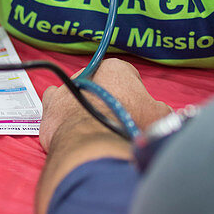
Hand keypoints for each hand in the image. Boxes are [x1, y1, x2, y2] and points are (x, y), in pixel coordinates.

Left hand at [40, 58, 171, 152]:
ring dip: (83, 102)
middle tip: (115, 118)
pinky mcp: (50, 106)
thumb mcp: (158, 115)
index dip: (134, 94)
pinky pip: (54, 102)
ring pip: (77, 91)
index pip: (128, 76)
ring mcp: (66, 88)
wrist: (93, 145)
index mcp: (116, 68)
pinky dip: (60, 110)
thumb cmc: (127, 125)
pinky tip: (68, 121)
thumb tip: (163, 113)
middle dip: (107, 97)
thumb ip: (161, 109)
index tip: (135, 109)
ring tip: (92, 123)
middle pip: (101, 83)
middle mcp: (88, 72)